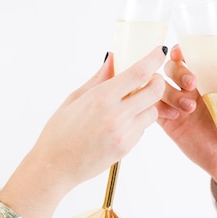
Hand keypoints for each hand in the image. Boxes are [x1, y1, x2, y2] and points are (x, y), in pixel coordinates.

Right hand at [0, 46, 166, 217]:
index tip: (160, 51)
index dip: (154, 59)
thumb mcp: (75, 99)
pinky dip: (138, 122)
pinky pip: (143, 129)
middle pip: (154, 91)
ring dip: (148, 104)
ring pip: (152, 111)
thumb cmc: (60, 132)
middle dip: (157, 82)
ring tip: (131, 104)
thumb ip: (99, 78)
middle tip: (152, 78)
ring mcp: (124, 133)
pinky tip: (121, 123)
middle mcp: (116, 115)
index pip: (138, 73)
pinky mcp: (127, 148)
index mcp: (101, 97)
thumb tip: (113, 58)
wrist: (56, 166)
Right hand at [158, 43, 216, 200]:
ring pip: (160, 87)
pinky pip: (155, 109)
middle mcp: (192, 87)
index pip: (190, 55)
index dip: (181, 50)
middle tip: (192, 84)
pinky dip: (160, 108)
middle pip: (171, 68)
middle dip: (178, 72)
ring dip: (171, 93)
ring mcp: (179, 104)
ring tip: (189, 108)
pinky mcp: (170, 123)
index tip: (181, 53)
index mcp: (210, 76)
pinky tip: (175, 116)